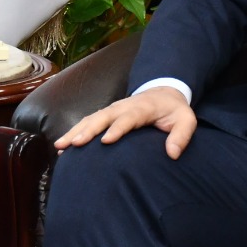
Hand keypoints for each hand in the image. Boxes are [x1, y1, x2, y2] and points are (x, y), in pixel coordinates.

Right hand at [53, 86, 196, 158]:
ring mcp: (112, 110)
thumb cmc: (174, 110)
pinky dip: (74, 132)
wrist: (163, 93)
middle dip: (87, 130)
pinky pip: (87, 122)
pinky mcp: (105, 115)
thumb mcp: (186, 120)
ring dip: (74, 132)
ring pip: (90, 119)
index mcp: (142, 108)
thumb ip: (181, 136)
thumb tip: (172, 154)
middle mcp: (123, 107)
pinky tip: (62, 146)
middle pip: (102, 117)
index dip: (117, 129)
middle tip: (75, 144)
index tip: (106, 141)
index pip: (128, 118)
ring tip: (60, 146)